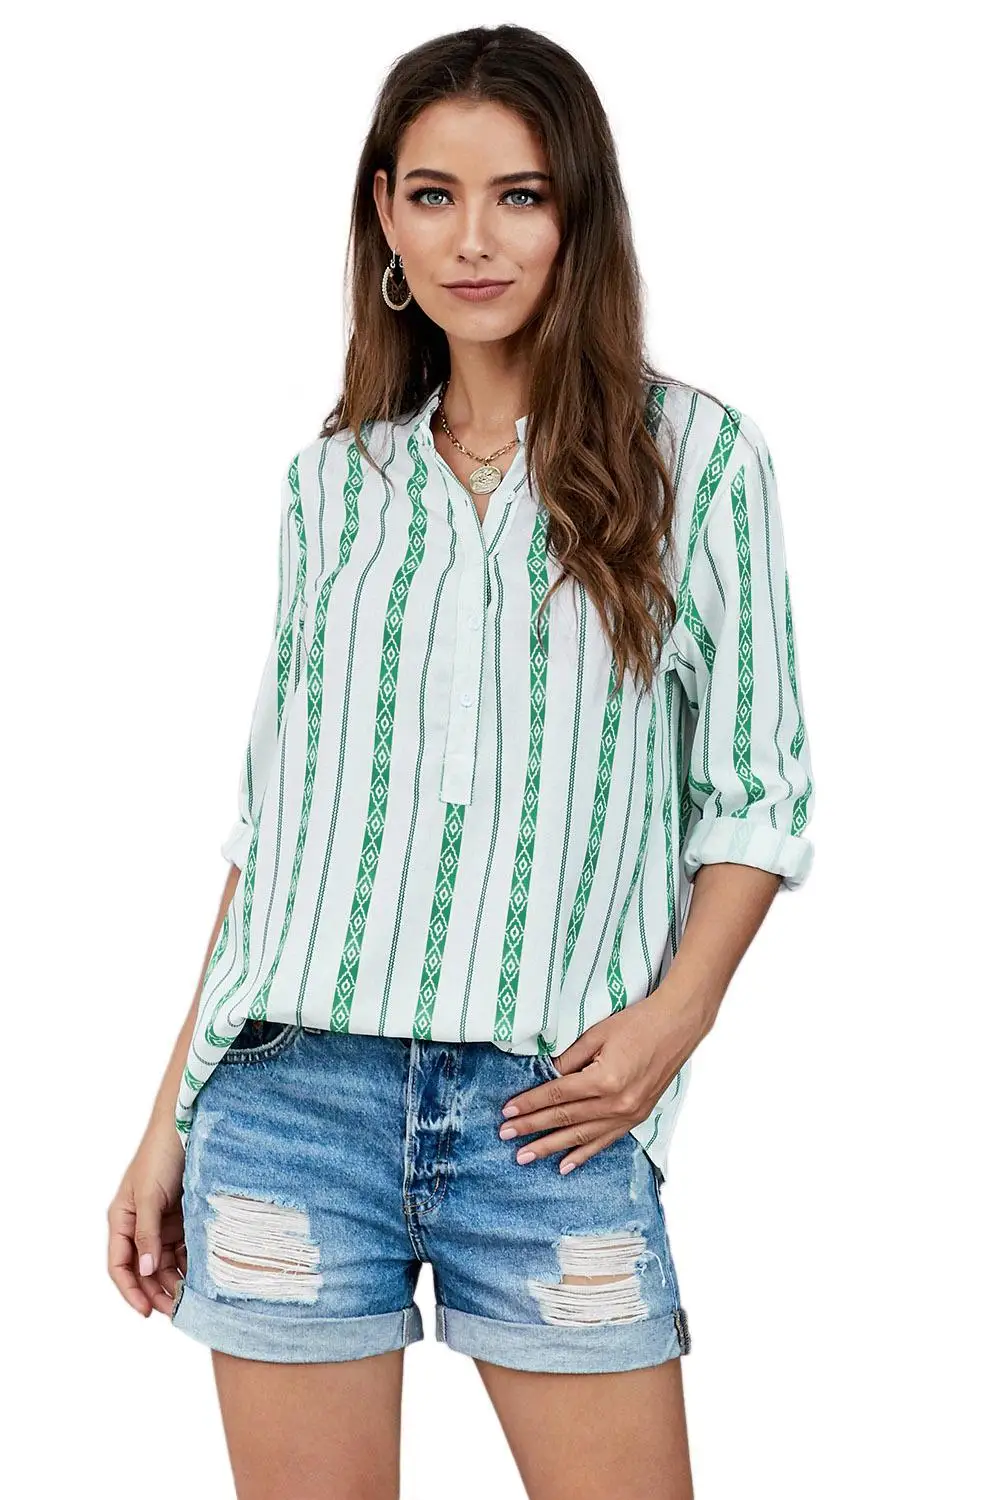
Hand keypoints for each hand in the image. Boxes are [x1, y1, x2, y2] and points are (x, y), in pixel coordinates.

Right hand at [107, 1113, 186, 1316]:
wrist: (187, 1127)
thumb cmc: (160, 1155)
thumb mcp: (150, 1196)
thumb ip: (146, 1233)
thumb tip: (146, 1270)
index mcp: (121, 1219)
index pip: (119, 1265)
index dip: (130, 1290)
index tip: (146, 1310)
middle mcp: (138, 1225)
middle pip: (143, 1269)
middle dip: (155, 1291)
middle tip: (174, 1310)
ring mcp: (160, 1223)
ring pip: (164, 1263)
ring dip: (173, 1282)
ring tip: (189, 1299)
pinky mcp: (181, 1219)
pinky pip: (182, 1250)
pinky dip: (188, 1265)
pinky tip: (200, 1277)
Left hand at [498, 988, 711, 1173]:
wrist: (678, 1027)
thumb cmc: (637, 1023)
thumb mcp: (597, 1034)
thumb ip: (569, 1059)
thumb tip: (545, 1077)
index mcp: (604, 1079)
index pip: (557, 1095)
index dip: (530, 1104)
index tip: (507, 1113)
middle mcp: (616, 1103)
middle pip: (565, 1119)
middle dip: (532, 1129)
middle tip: (506, 1138)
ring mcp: (628, 1114)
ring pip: (582, 1136)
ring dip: (552, 1147)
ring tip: (526, 1156)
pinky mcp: (637, 1117)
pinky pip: (605, 1141)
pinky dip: (584, 1154)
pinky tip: (565, 1165)